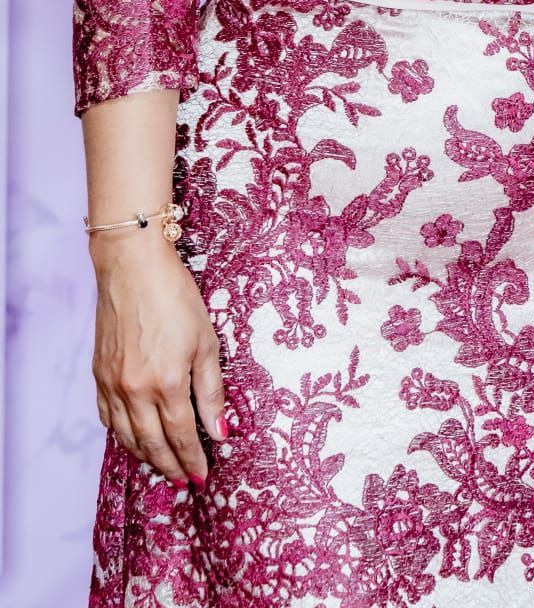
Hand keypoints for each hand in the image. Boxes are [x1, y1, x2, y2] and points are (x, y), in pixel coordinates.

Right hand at [90, 229, 226, 485]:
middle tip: (184, 480)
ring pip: (127, 436)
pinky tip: (132, 438)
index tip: (202, 476)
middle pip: (153, 443)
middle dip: (170, 466)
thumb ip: (212, 391)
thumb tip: (221, 432)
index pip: (181, 436)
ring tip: (162, 466)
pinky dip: (121, 435)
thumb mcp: (206, 341)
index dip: (192, 459)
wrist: (132, 267)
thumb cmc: (175, 297)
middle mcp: (135, 391)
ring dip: (146, 456)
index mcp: (166, 383)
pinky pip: (108, 418)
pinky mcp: (99, 375)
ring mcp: (113, 385)